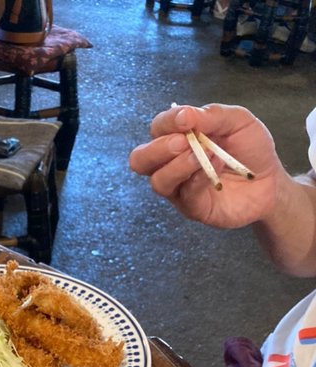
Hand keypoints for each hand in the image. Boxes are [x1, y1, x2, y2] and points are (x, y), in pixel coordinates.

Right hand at [129, 103, 280, 228]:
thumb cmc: (250, 148)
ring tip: (201, 156)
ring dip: (178, 166)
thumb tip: (184, 113)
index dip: (167, 122)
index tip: (186, 118)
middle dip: (157, 150)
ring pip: (158, 181)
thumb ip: (212, 115)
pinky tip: (217, 166)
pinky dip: (198, 178)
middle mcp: (171, 163)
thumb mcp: (238, 121)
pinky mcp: (192, 207)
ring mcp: (179, 188)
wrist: (270, 181)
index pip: (157, 129)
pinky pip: (184, 195)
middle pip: (141, 160)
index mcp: (178, 137)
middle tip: (182, 142)